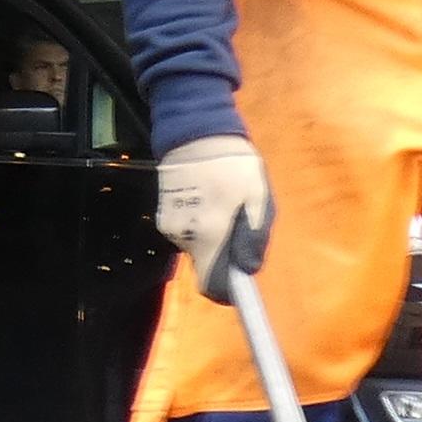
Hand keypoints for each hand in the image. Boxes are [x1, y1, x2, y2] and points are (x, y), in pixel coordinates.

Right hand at [153, 136, 271, 299]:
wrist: (194, 131)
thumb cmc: (233, 164)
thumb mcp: (257, 197)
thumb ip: (254, 236)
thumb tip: (249, 270)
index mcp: (209, 235)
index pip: (212, 286)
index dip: (228, 290)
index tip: (241, 282)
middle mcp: (185, 237)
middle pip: (207, 266)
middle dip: (224, 256)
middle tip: (240, 227)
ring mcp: (170, 226)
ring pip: (198, 248)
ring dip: (213, 238)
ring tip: (225, 205)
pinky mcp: (164, 215)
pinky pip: (188, 233)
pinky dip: (201, 225)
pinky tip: (210, 199)